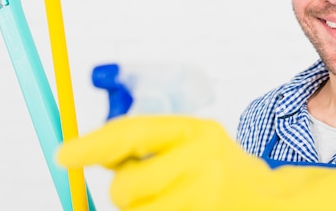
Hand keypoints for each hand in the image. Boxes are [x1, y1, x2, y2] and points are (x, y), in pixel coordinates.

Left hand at [57, 115, 335, 210]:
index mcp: (195, 132)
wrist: (273, 201)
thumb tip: (87, 155)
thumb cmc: (220, 172)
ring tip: (173, 201)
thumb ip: (145, 148)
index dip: (92, 144)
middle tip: (149, 188)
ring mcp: (205, 197)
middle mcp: (202, 161)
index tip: (62, 154)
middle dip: (125, 192)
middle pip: (127, 187)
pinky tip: (179, 209)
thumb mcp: (189, 145)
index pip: (133, 132)